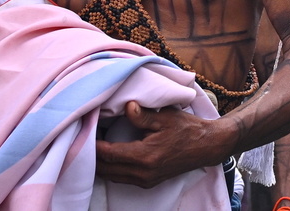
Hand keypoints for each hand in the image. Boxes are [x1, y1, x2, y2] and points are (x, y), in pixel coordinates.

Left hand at [95, 101, 230, 187]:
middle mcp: (142, 173)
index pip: (108, 154)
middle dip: (92, 156)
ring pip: (112, 176)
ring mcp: (145, 180)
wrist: (206, 146)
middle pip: (106, 169)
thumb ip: (144, 115)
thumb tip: (126, 107)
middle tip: (82, 137)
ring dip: (100, 164)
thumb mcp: (166, 117)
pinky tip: (108, 156)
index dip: (93, 144)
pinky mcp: (148, 182)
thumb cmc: (187, 129)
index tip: (84, 130)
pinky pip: (121, 178)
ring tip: (92, 146)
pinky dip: (111, 168)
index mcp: (145, 157)